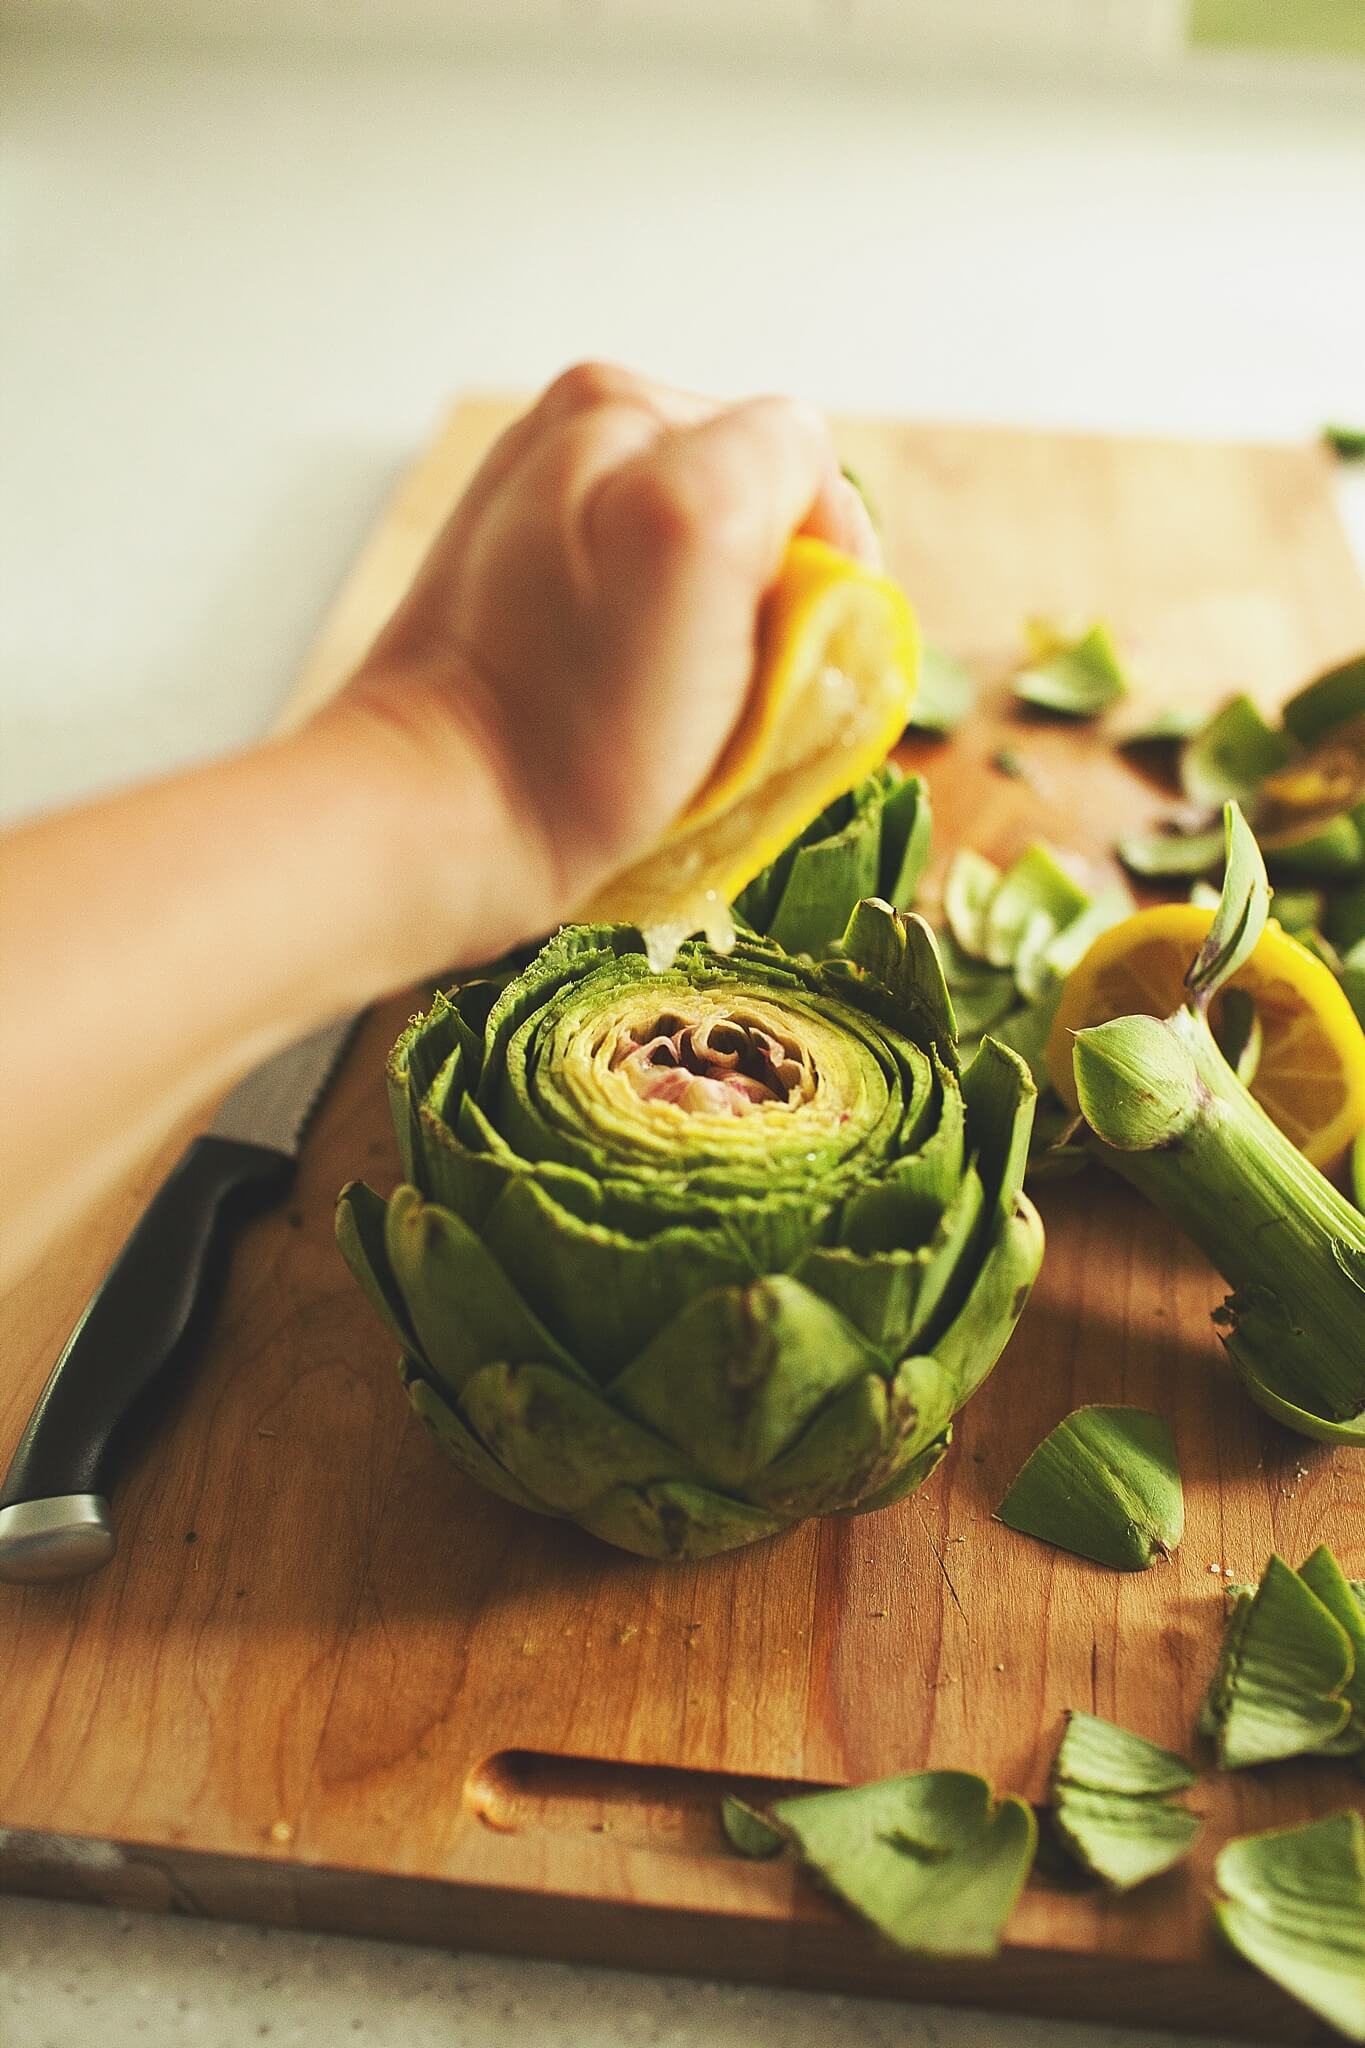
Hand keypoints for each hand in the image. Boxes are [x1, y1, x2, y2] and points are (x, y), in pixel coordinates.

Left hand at [325, 362, 878, 958]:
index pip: (797, 461)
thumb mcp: (700, 522)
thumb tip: (806, 502)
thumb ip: (776, 454)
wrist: (445, 819)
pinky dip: (669, 665)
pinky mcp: (525, 603)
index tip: (783, 656)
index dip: (819, 564)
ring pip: (705, 569)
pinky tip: (635, 715)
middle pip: (751, 513)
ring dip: (723, 639)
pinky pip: (647, 615)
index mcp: (620, 406)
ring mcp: (543, 521)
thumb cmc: (580, 711)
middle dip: (766, 597)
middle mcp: (573, 443)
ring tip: (680, 712)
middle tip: (729, 692)